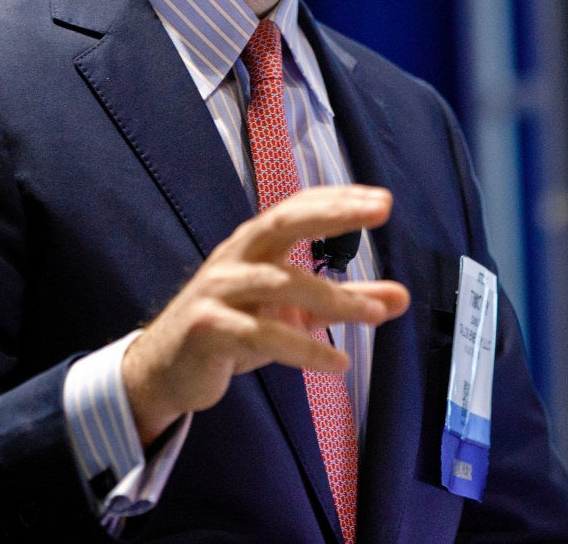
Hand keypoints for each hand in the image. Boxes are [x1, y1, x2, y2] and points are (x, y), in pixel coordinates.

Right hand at [121, 185, 409, 444]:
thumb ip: (345, 302)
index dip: (338, 199)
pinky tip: (337, 363)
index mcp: (255, 244)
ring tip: (374, 314)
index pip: (298, 207)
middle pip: (283, 222)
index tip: (381, 200)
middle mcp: (236, 257)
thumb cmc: (235, 327)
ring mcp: (219, 290)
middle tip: (380, 211)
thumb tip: (401, 298)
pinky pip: (262, 335)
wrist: (165, 369)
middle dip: (333, 213)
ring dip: (332, 297)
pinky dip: (303, 349)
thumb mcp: (295, 312)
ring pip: (280, 284)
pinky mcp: (208, 328)